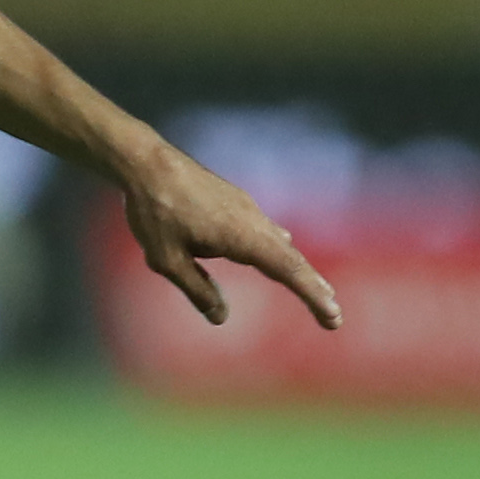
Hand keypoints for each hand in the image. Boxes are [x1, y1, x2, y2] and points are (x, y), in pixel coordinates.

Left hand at [120, 138, 340, 329]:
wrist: (146, 162)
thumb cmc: (154, 211)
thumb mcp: (167, 260)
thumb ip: (197, 289)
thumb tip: (221, 317)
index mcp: (241, 236)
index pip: (287, 271)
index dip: (312, 296)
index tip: (333, 317)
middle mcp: (252, 220)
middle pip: (291, 259)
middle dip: (313, 288)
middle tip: (333, 317)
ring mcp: (246, 208)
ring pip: (279, 243)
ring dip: (297, 268)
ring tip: (315, 290)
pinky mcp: (235, 201)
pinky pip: (265, 229)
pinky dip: (279, 247)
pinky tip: (282, 246)